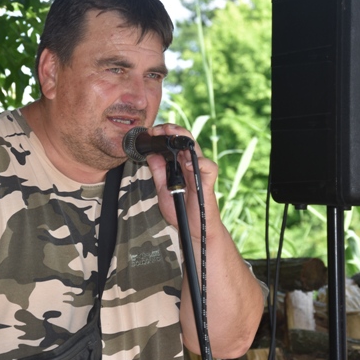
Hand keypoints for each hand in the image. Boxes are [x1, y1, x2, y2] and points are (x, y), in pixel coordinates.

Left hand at [144, 124, 220, 240]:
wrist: (194, 230)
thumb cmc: (181, 210)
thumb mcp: (163, 190)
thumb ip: (158, 172)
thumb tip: (151, 154)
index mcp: (181, 166)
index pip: (175, 144)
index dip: (165, 135)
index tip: (152, 132)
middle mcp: (191, 167)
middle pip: (186, 142)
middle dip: (174, 131)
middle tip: (160, 128)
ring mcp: (200, 174)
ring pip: (197, 150)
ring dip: (185, 141)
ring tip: (172, 136)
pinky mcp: (208, 184)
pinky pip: (209, 169)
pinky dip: (201, 163)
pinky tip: (188, 164)